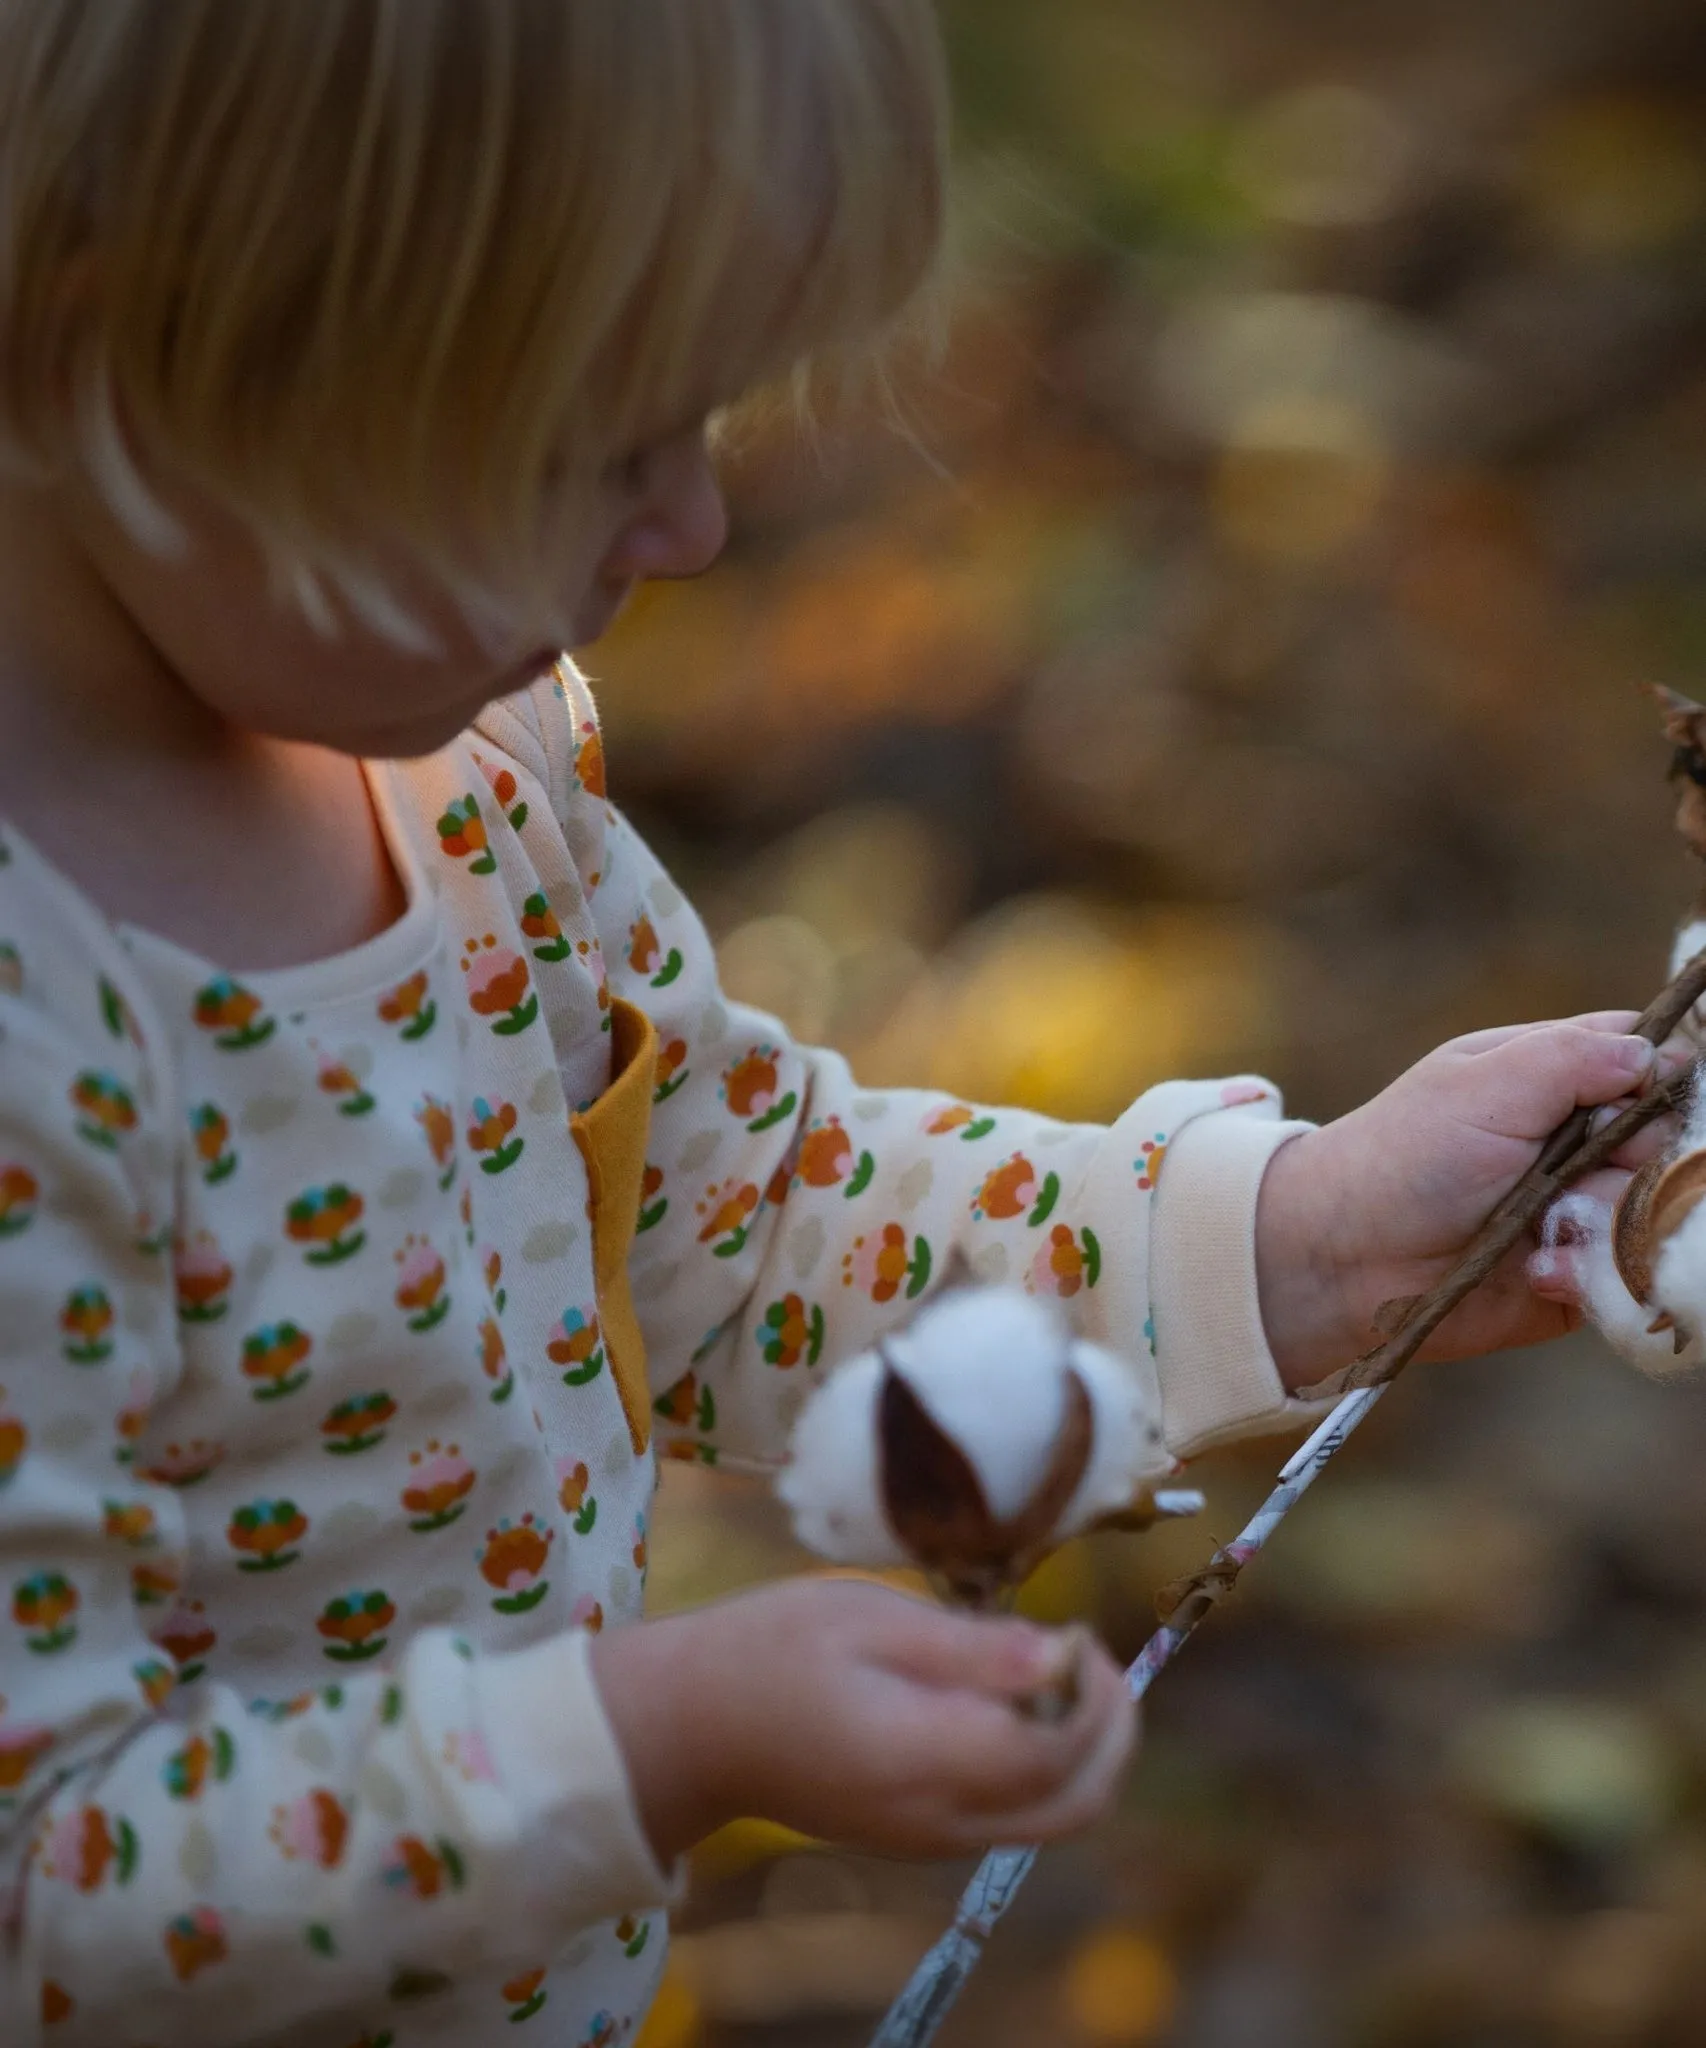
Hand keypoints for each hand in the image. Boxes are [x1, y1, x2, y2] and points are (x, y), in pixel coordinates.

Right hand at [589, 1578, 1135, 1865]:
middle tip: (1092, 1653)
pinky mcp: (923, 1836)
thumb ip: (972, 1649)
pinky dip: (1045, 1764)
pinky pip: (1015, 1814)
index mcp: (923, 1760)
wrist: (694, 1728)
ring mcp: (933, 1838)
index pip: (1056, 1749)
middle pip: (1079, 1802)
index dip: (1092, 1691)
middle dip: (1113, 1730)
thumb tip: (1064, 1656)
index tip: (1076, 1627)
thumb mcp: (869, 1619)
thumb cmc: (771, 1652)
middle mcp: (941, 1819)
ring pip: (1056, 1816)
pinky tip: (1013, 1699)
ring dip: (1085, 1749)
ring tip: (1060, 1668)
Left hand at [1255, 1012, 1686, 1392]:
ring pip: (1657, 1210)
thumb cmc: (1403, 1156)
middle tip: (1573, 1166)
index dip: (1661, 1076)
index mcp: (1553, 1075)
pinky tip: (1536, 1268)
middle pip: (1670, 1140)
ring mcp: (1582, 1209)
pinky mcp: (1579, 1276)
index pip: (1647, 1056)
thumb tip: (1658, 1050)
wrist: (1345, 1259)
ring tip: (1540, 1224)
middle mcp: (1579, 1140)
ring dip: (1602, 1218)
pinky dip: (1586, 1272)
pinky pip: (1627, 1276)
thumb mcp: (1482, 1085)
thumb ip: (1572, 1058)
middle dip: (1633, 1156)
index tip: (1638, 1097)